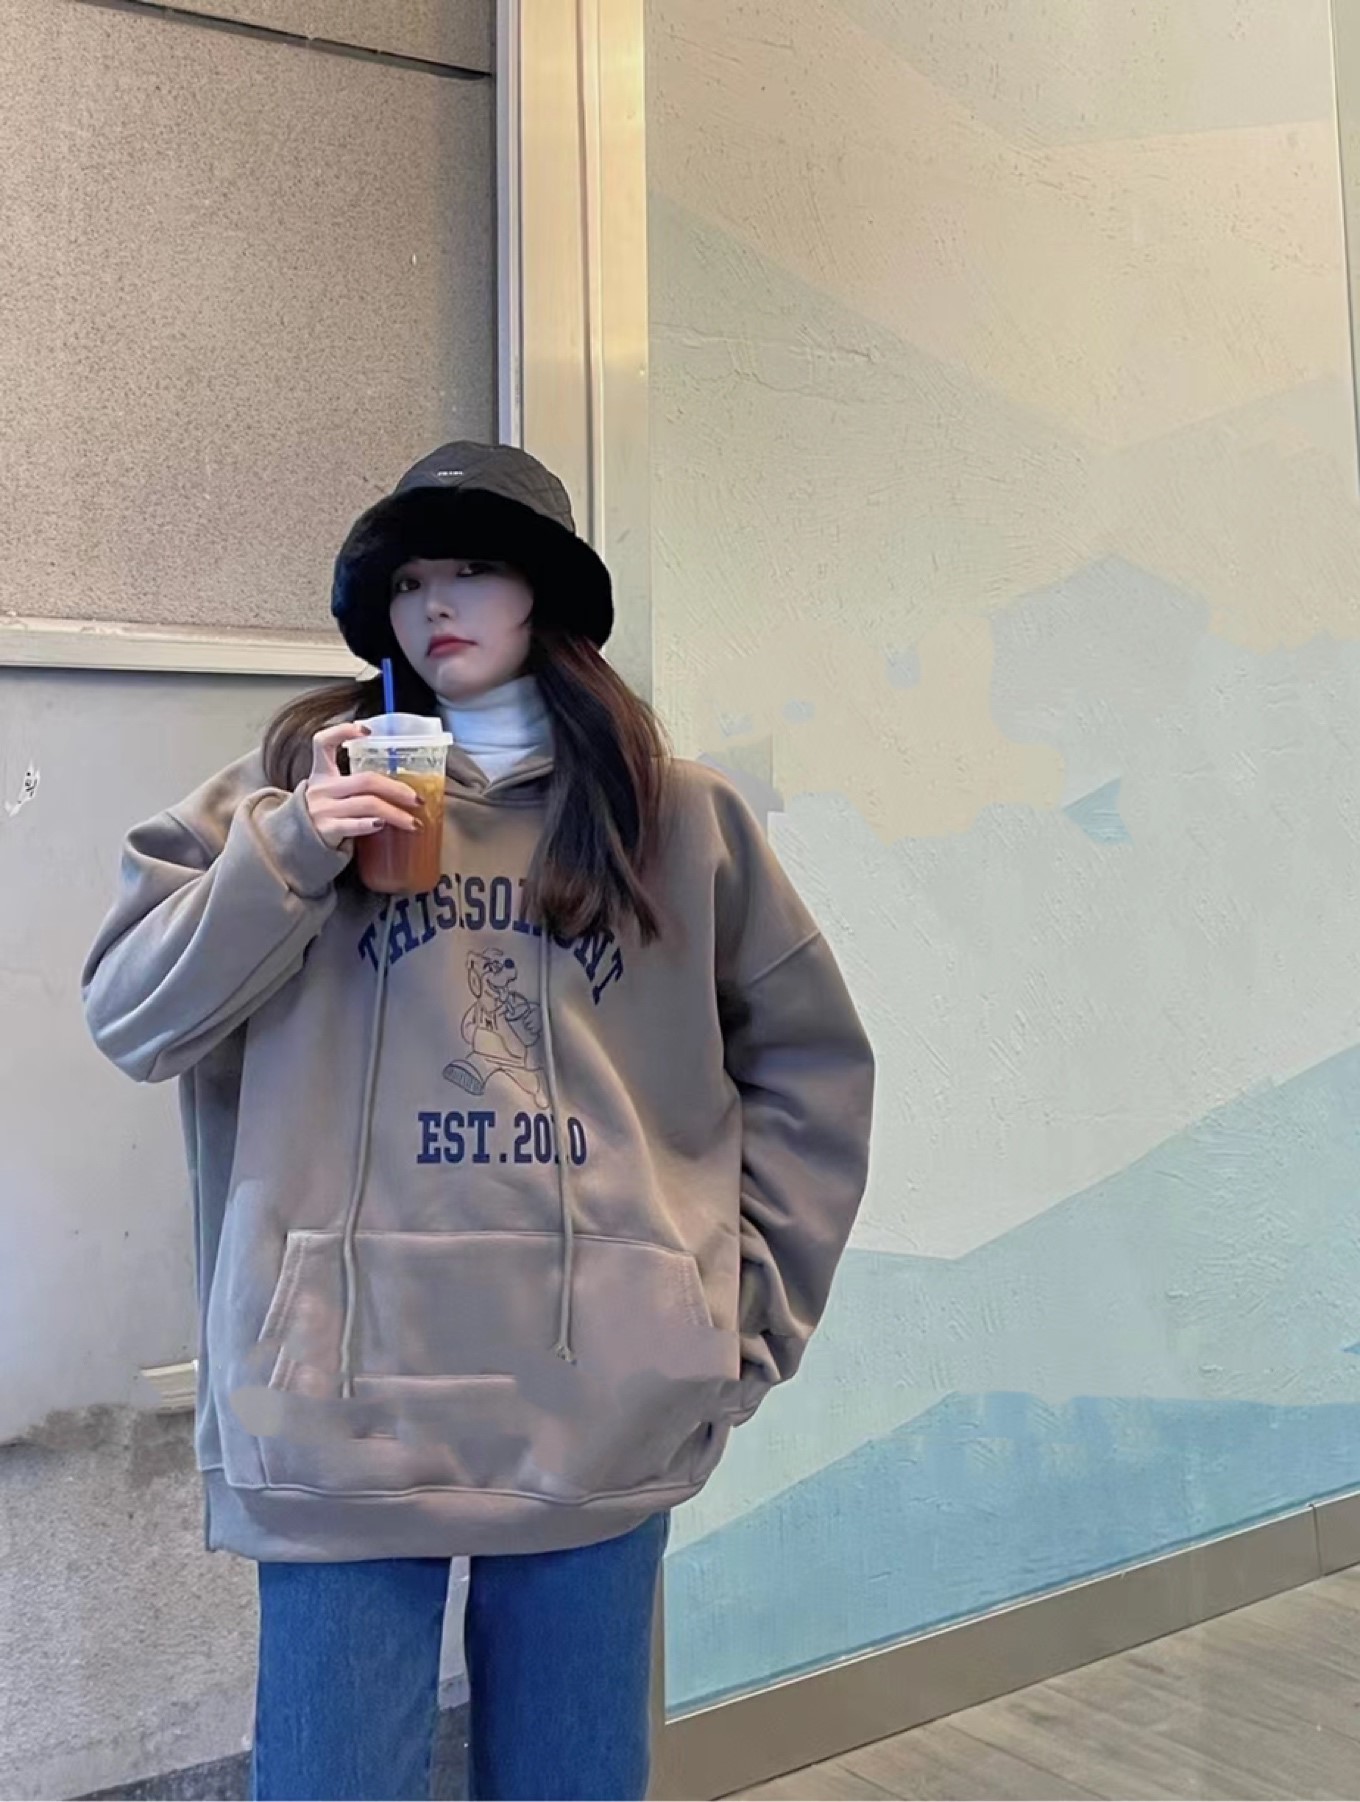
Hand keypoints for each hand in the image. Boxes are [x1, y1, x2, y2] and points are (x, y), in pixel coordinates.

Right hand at [302, 722, 420, 850]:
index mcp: (321, 773)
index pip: (323, 742)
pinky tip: (385, 825)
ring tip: (413, 823)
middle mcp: (321, 789)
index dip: (342, 731)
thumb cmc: (325, 813)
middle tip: (417, 799)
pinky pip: (354, 825)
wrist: (297, 843)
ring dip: (395, 814)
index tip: (367, 730)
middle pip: (365, 781)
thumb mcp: (331, 791)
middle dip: (396, 789)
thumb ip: (354, 783)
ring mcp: (323, 809)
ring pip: (367, 805)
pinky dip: (372, 825)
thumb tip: (400, 784)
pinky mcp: (326, 830)